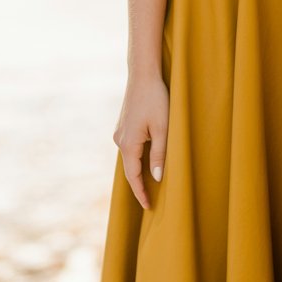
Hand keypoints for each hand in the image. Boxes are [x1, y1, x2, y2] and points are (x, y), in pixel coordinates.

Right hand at [112, 73, 168, 209]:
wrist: (143, 75)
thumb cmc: (156, 99)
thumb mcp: (162, 128)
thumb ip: (159, 154)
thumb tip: (157, 178)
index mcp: (128, 144)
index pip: (134, 177)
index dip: (141, 193)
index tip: (149, 207)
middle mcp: (119, 140)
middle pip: (129, 170)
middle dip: (139, 185)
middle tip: (150, 201)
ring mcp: (119, 132)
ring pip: (129, 158)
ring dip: (138, 170)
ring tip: (150, 184)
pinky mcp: (123, 125)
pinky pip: (129, 147)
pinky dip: (137, 158)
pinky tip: (145, 160)